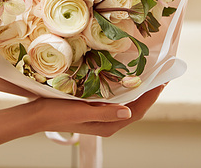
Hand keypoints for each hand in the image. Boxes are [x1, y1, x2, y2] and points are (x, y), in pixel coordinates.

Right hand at [30, 84, 164, 136]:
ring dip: (139, 91)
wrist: (37, 115)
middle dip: (149, 93)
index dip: (152, 97)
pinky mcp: (95, 109)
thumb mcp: (81, 111)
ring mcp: (102, 116)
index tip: (163, 82)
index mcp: (108, 125)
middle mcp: (108, 122)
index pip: (138, 111)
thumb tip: (128, 111)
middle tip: (161, 75)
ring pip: (128, 104)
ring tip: (149, 76)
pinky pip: (117, 101)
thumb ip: (105, 113)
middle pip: (136, 107)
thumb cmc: (57, 112)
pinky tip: (126, 80)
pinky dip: (126, 90)